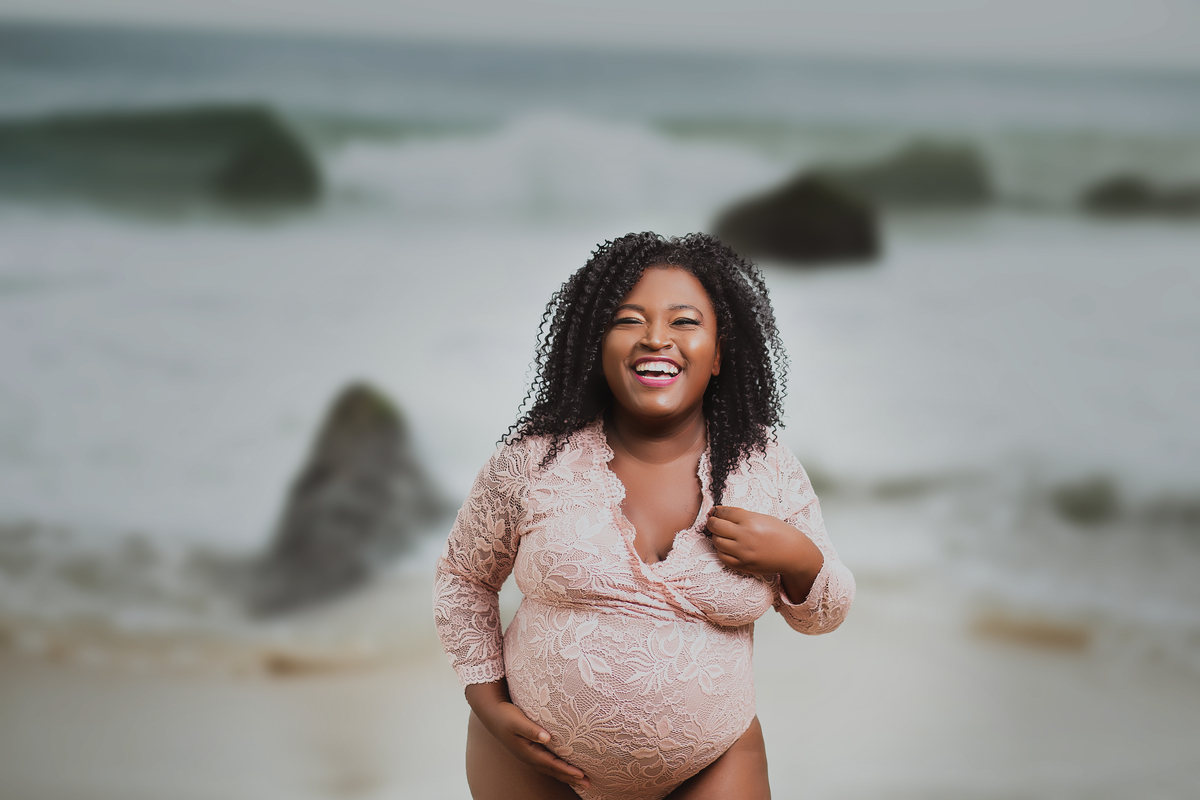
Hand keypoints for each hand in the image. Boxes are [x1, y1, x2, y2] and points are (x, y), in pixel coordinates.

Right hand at [464, 680, 589, 791]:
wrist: (492, 714)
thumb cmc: (505, 715)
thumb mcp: (517, 721)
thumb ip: (531, 730)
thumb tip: (546, 738)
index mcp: (527, 751)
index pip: (551, 764)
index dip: (566, 769)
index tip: (581, 774)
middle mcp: (529, 757)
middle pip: (553, 771)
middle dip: (571, 778)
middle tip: (589, 784)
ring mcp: (530, 755)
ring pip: (551, 769)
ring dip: (567, 776)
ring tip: (582, 781)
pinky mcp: (531, 751)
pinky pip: (548, 764)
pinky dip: (559, 769)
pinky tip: (567, 770)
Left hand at [706, 505, 823, 601]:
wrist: (794, 554)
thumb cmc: (780, 533)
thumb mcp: (763, 517)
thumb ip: (742, 515)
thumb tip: (721, 513)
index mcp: (750, 520)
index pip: (724, 512)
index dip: (717, 511)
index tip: (715, 511)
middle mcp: (744, 535)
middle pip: (716, 526)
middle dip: (712, 522)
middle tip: (713, 521)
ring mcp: (743, 552)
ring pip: (717, 542)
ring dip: (716, 536)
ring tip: (721, 534)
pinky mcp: (743, 565)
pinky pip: (723, 557)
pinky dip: (721, 551)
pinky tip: (726, 547)